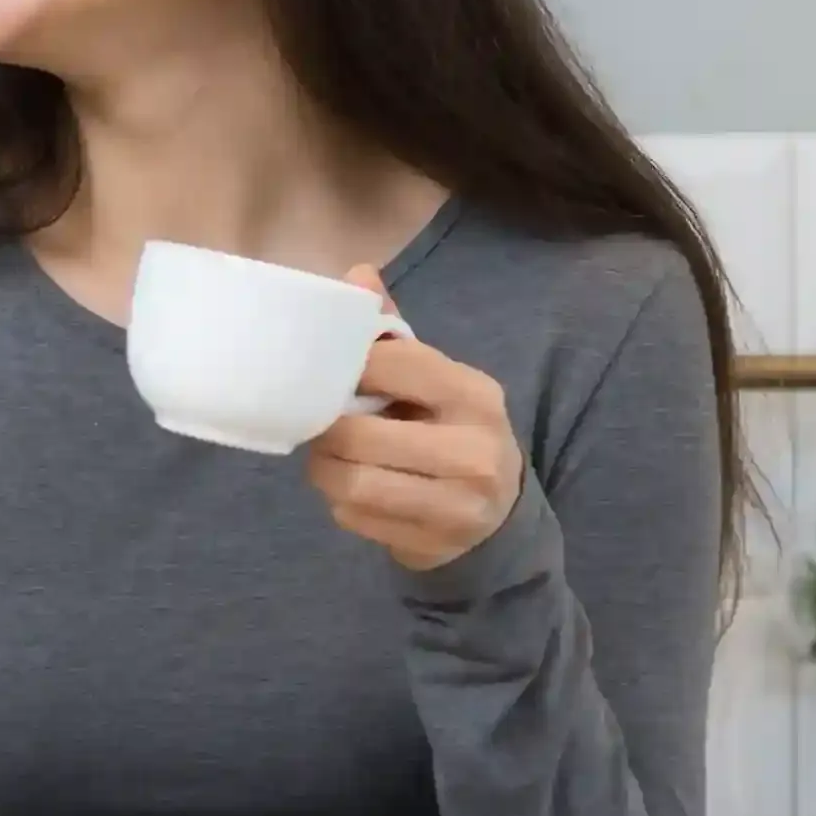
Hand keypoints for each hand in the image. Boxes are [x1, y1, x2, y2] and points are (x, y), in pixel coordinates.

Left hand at [301, 265, 525, 571]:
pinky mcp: (432, 541)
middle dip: (325, 431)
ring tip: (330, 459)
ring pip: (351, 481)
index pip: (391, 366)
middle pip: (357, 434)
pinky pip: (355, 517)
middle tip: (320, 427)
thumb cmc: (450, 431)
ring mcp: (457, 501)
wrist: (495, 517)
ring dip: (325, 471)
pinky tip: (354, 491)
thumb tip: (357, 274)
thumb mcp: (434, 381)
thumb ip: (392, 334)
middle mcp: (475, 447)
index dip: (343, 369)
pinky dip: (341, 503)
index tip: (325, 375)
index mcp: (474, 393)